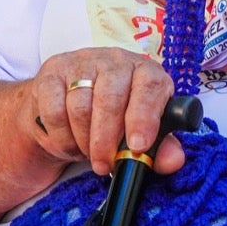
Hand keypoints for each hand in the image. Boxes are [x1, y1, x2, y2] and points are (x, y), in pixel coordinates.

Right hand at [21, 47, 184, 176]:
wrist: (66, 109)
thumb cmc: (112, 120)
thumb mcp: (139, 134)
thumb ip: (161, 148)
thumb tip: (174, 161)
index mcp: (145, 70)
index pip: (150, 85)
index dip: (144, 117)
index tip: (138, 147)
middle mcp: (115, 60)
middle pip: (111, 99)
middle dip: (107, 140)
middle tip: (105, 165)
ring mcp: (81, 62)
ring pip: (80, 107)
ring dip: (83, 141)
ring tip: (87, 152)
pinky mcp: (52, 72)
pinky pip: (54, 110)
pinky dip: (61, 136)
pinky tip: (68, 141)